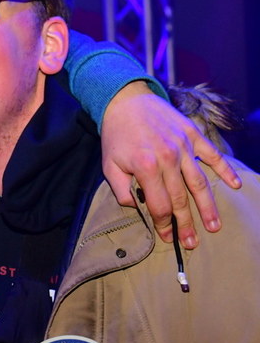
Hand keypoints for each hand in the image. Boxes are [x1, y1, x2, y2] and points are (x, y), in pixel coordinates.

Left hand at [101, 82, 240, 247]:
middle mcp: (167, 158)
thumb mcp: (109, 165)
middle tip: (193, 243)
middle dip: (187, 224)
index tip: (167, 237)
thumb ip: (121, 190)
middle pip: (181, 198)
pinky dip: (224, 169)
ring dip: (208, 206)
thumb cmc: (116, 135)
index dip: (163, 224)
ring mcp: (182, 145)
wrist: (125, 100)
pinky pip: (212, 154)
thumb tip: (137, 207)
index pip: (159, 204)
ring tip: (214, 226)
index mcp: (145, 167)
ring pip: (199, 182)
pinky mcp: (192, 134)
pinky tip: (234, 185)